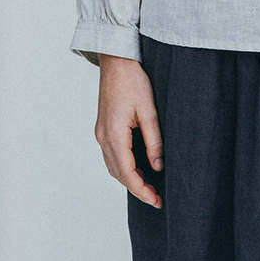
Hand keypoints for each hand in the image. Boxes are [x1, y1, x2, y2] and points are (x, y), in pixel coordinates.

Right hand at [94, 54, 163, 208]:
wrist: (116, 59)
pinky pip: (112, 154)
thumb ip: (154, 141)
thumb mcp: (149, 110)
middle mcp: (103, 137)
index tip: (157, 201)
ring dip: (130, 178)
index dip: (141, 190)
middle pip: (118, 173)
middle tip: (157, 198)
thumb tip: (158, 167)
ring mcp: (101, 132)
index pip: (127, 173)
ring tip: (150, 186)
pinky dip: (124, 166)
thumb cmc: (133, 80)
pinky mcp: (104, 126)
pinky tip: (138, 166)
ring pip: (113, 165)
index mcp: (113, 134)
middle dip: (137, 188)